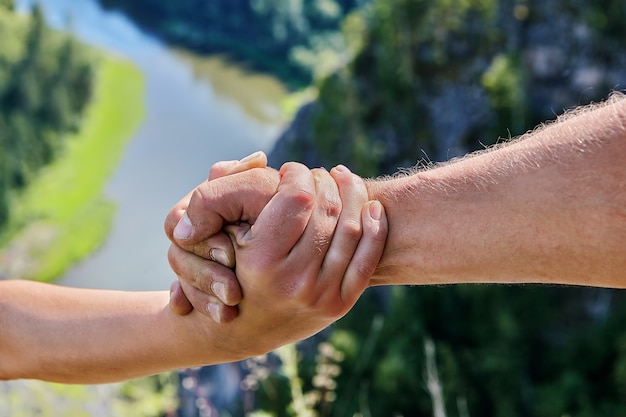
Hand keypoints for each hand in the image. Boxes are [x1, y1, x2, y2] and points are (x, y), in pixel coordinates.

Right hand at [167, 162, 386, 357]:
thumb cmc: (226, 268)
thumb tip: (263, 158)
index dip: (298, 175)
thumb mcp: (213, 230)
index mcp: (261, 261)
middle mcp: (293, 281)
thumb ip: (225, 187)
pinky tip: (372, 206)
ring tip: (343, 180)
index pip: (297, 197)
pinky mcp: (340, 305)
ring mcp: (320, 296)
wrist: (241, 327)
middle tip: (317, 175)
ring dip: (353, 195)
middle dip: (325, 181)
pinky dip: (376, 228)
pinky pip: (368, 259)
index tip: (291, 171)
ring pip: (351, 229)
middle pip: (327, 210)